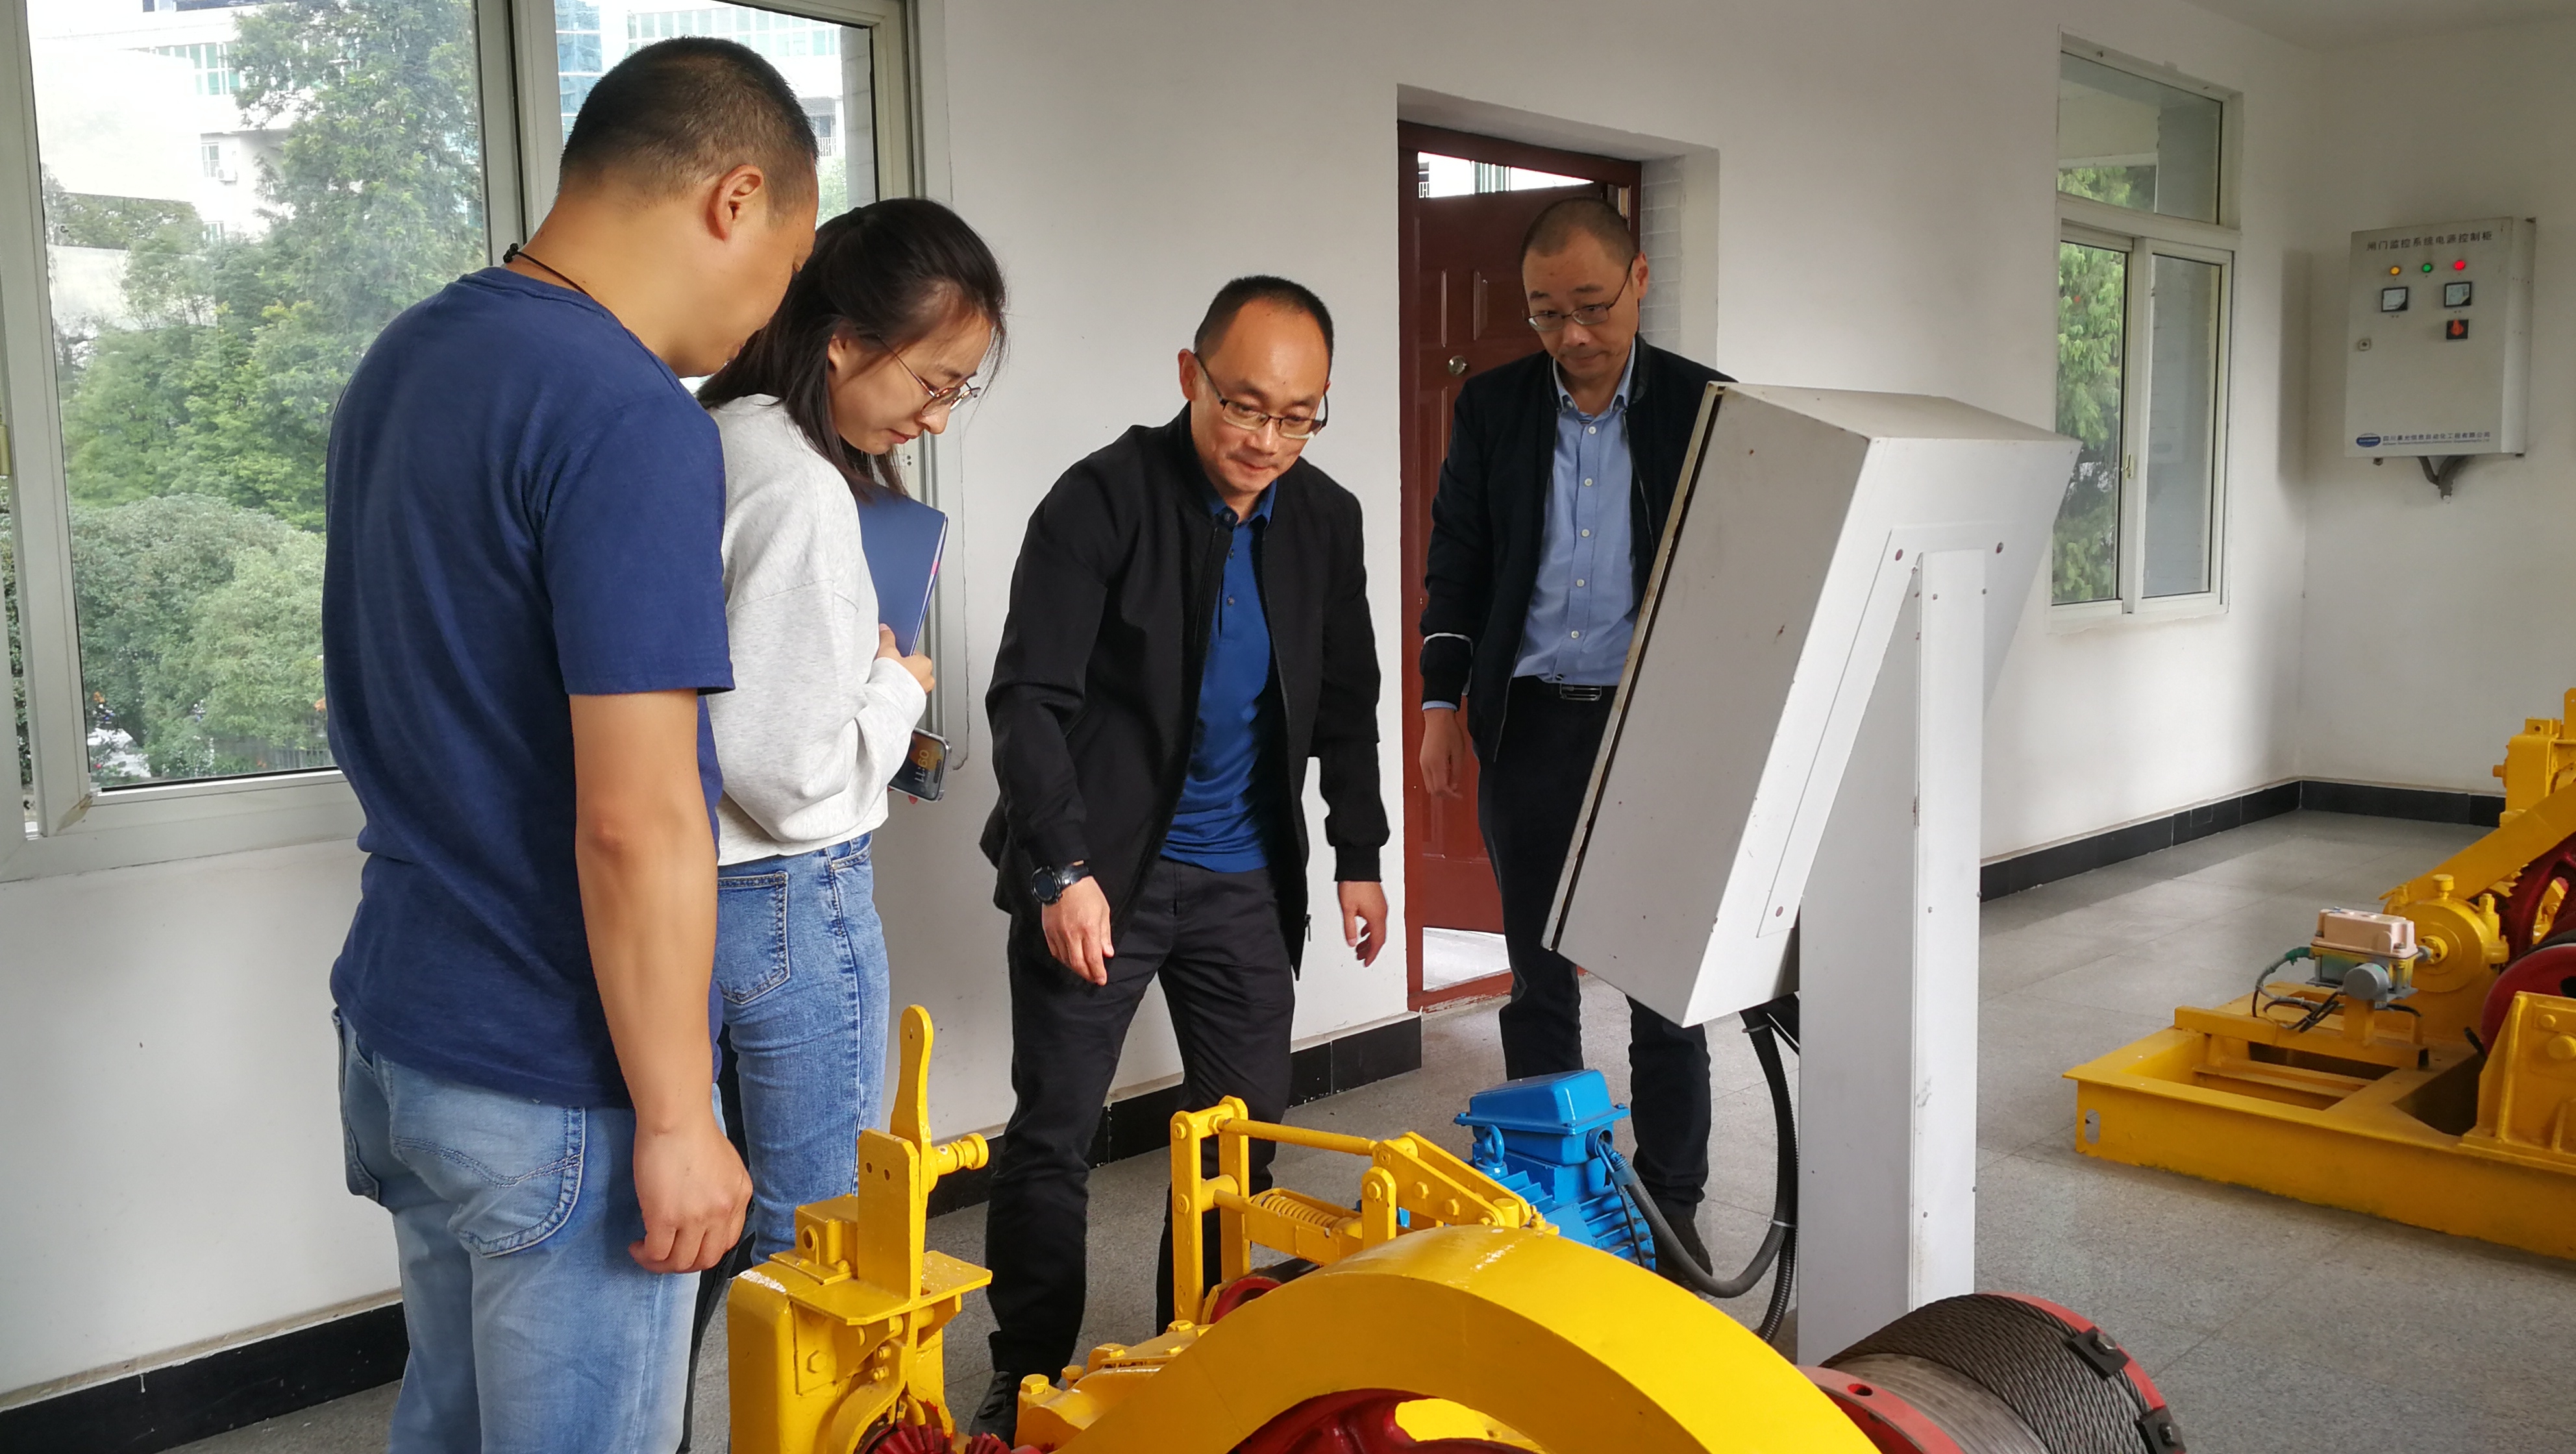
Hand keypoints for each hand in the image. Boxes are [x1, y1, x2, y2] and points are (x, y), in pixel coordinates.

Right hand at [629, 1114, 750, 1273]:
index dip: (704, 1250)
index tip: (687, 1246)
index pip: (727, 1242)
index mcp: (739, 1197)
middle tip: (665, 1256)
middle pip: (706, 1260)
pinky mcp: (666, 1218)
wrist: (676, 1118)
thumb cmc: (693, 1132)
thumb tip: (702, 1212)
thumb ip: (720, 1192)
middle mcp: (723, 1211)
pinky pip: (657, 1253)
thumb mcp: (724, 1165)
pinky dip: (646, 1255)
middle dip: (683, 1264)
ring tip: (647, 1251)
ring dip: (661, 1264)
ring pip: (680, 1262)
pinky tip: (638, 1245)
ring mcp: (696, 1217)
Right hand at [877, 625, 935, 695]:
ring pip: (911, 682)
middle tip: (888, 667)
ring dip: (902, 680)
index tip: (893, 654)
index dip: (901, 652)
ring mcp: (922, 692)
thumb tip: (886, 630)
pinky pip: (908, 694)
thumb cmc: (891, 678)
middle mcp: (928, 679)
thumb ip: (888, 638)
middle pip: (913, 668)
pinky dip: (900, 691)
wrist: (887, 701)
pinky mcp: (915, 704)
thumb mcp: (887, 651)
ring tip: (888, 679)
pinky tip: (890, 689)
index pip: (913, 653)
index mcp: (926, 663)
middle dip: (902, 667)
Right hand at [1043, 875, 1113, 984]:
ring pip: (1065, 960)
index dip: (1098, 973)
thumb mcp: (1103, 911)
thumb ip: (1105, 934)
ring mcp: (1058, 934)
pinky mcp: (1048, 931)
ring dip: (1075, 968)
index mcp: (1088, 929)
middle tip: (1093, 978)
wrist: (1064, 879)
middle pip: (1078, 964)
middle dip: (1087, 975)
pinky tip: (1069, 959)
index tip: (1101, 979)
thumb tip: (1107, 953)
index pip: (1093, 959)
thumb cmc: (1086, 892)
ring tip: (1083, 969)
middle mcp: (1072, 934)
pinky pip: (1055, 952)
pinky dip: (1063, 959)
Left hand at [1339, 881, 1388, 966]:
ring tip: (1359, 946)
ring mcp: (1381, 907)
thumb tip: (1351, 943)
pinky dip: (1370, 929)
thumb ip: (1349, 928)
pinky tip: (1362, 930)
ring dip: (1369, 940)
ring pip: (1378, 929)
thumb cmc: (1355, 883)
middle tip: (1360, 957)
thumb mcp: (1347, 909)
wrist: (1359, 865)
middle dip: (1370, 949)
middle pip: (1379, 937)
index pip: (1377, 942)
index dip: (1372, 955)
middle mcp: (1382, 913)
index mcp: (1377, 917)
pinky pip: (1376, 921)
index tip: (1366, 962)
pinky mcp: (1378, 902)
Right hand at [1420, 706, 1467, 799]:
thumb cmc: (1449, 732)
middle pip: (1433, 790)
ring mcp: (1422, 763)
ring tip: (1452, 782)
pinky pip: (1427, 777)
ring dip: (1440, 788)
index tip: (1459, 795)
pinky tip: (1446, 774)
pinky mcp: (1422, 760)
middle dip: (1445, 794)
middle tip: (1456, 792)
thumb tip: (1454, 786)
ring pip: (1429, 785)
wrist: (1437, 719)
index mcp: (1436, 764)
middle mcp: (1426, 766)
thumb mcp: (1459, 753)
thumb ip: (1456, 772)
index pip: (1441, 789)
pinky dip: (1436, 781)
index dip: (1451, 795)